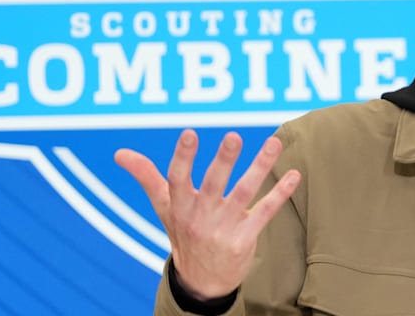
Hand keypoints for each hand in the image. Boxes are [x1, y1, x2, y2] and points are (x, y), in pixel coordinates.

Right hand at [115, 130, 300, 299]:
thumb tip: (119, 152)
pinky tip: (295, 175)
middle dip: (223, 160)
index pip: (177, 179)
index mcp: (179, 206)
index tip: (189, 133)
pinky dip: (281, 193)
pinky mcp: (245, 238)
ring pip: (245, 193)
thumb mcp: (163, 207)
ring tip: (274, 143)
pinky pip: (265, 212)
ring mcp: (224, 228)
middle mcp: (201, 216)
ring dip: (260, 167)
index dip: (183, 157)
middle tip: (233, 136)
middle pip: (213, 184)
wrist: (201, 281)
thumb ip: (146, 177)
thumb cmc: (183, 232)